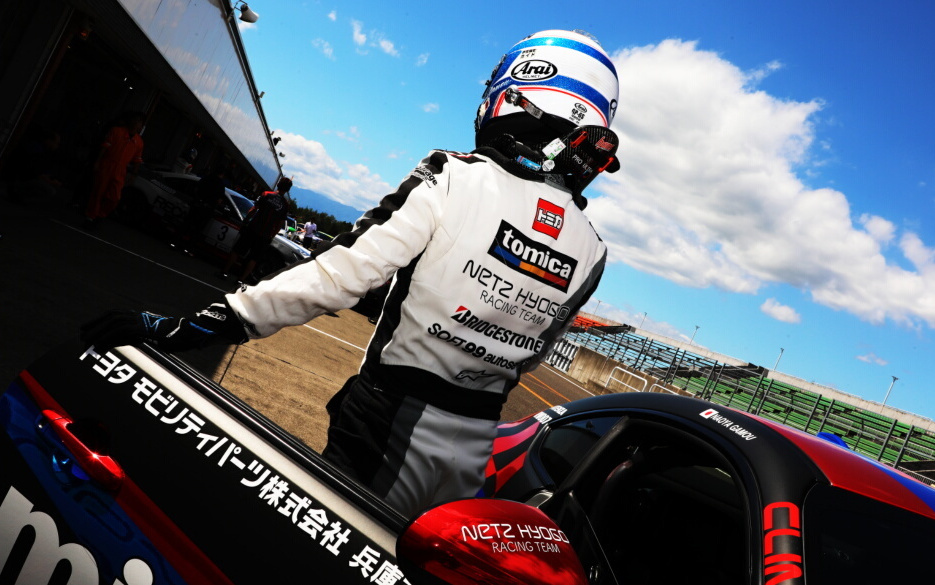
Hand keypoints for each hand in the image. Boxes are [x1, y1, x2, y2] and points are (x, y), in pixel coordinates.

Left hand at [81, 303, 247, 351]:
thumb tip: (146, 349)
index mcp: (143, 318)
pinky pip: (121, 330)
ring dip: (98, 330)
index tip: (90, 328)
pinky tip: (100, 344)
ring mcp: (143, 320)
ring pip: (113, 321)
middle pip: (112, 316)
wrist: (194, 332)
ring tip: (86, 339)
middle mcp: (141, 316)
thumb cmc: (182, 338)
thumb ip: (150, 341)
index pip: (118, 315)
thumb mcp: (161, 340)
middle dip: (95, 324)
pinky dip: (108, 337)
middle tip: (82, 333)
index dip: (102, 321)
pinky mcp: (145, 328)